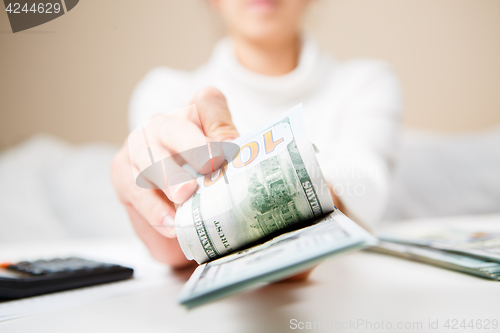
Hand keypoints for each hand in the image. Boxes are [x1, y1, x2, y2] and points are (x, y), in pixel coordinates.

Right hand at [111, 87, 238, 267]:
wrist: (178, 219)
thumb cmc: (206, 188)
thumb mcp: (223, 173)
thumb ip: (230, 159)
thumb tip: (236, 151)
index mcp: (195, 115)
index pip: (207, 103)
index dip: (218, 119)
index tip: (229, 145)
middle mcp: (165, 124)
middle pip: (175, 128)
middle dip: (192, 146)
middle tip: (209, 165)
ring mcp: (139, 145)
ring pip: (150, 158)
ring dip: (169, 178)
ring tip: (185, 197)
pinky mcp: (121, 171)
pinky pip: (135, 188)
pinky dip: (154, 208)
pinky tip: (170, 223)